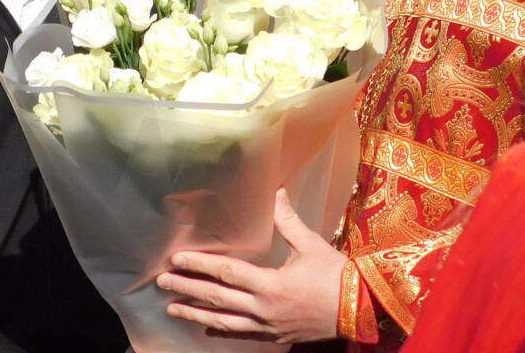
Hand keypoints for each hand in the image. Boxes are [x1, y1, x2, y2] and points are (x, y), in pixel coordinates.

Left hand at [156, 187, 344, 343]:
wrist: (363, 311)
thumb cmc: (336, 275)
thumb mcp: (310, 243)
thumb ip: (286, 218)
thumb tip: (273, 187)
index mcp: (271, 285)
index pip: (226, 273)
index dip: (199, 265)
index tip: (176, 260)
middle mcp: (264, 309)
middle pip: (218, 299)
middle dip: (187, 289)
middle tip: (161, 282)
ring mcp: (269, 327)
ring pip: (224, 322)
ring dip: (196, 314)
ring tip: (172, 308)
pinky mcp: (276, 337)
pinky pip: (242, 336)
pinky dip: (220, 331)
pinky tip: (205, 328)